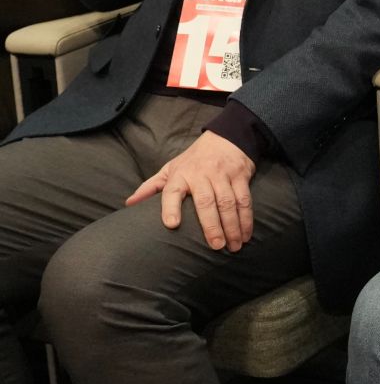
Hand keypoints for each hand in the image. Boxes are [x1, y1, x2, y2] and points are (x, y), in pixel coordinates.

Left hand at [125, 131, 255, 251]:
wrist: (226, 137)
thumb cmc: (194, 159)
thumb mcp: (170, 169)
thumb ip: (151, 187)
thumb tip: (129, 204)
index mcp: (180, 175)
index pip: (172, 191)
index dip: (171, 208)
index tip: (172, 224)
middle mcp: (201, 175)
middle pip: (206, 202)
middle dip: (212, 225)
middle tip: (216, 246)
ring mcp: (222, 176)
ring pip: (228, 203)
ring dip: (233, 226)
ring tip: (233, 246)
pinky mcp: (240, 177)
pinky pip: (244, 200)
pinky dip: (246, 219)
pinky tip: (246, 234)